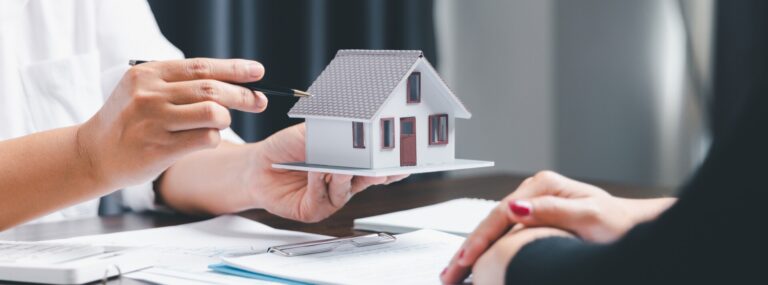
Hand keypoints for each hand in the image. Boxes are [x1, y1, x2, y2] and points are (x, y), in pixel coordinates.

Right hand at [77, 58, 267, 189]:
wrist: (93, 154)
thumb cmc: (128, 121)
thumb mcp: (143, 90)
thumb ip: (178, 83)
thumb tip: (230, 82)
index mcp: (149, 74)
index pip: (202, 66)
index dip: (235, 69)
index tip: (257, 72)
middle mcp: (150, 94)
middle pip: (212, 89)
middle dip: (242, 95)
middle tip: (259, 101)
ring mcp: (154, 121)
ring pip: (213, 113)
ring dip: (226, 119)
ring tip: (219, 123)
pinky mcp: (160, 148)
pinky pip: (205, 139)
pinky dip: (213, 138)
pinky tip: (204, 139)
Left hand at [243, 123, 407, 221]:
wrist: (256, 165)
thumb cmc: (285, 148)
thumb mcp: (312, 133)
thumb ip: (333, 132)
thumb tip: (353, 129)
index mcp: (349, 164)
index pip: (376, 165)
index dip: (390, 164)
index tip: (401, 158)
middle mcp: (343, 183)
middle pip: (367, 180)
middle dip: (376, 173)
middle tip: (381, 166)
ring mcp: (330, 198)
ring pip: (346, 189)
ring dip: (343, 175)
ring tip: (340, 165)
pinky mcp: (314, 210)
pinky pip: (323, 198)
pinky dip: (320, 183)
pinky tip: (316, 172)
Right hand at [441, 171, 675, 283]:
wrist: (633, 228)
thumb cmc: (617, 224)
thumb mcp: (589, 217)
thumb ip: (552, 212)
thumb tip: (515, 208)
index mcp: (543, 185)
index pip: (501, 213)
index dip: (481, 239)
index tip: (466, 260)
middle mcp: (534, 191)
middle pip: (491, 221)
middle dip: (468, 249)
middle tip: (449, 273)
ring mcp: (532, 203)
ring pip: (493, 229)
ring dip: (473, 251)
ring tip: (453, 273)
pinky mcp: (533, 218)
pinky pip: (504, 235)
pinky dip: (488, 251)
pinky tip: (474, 264)